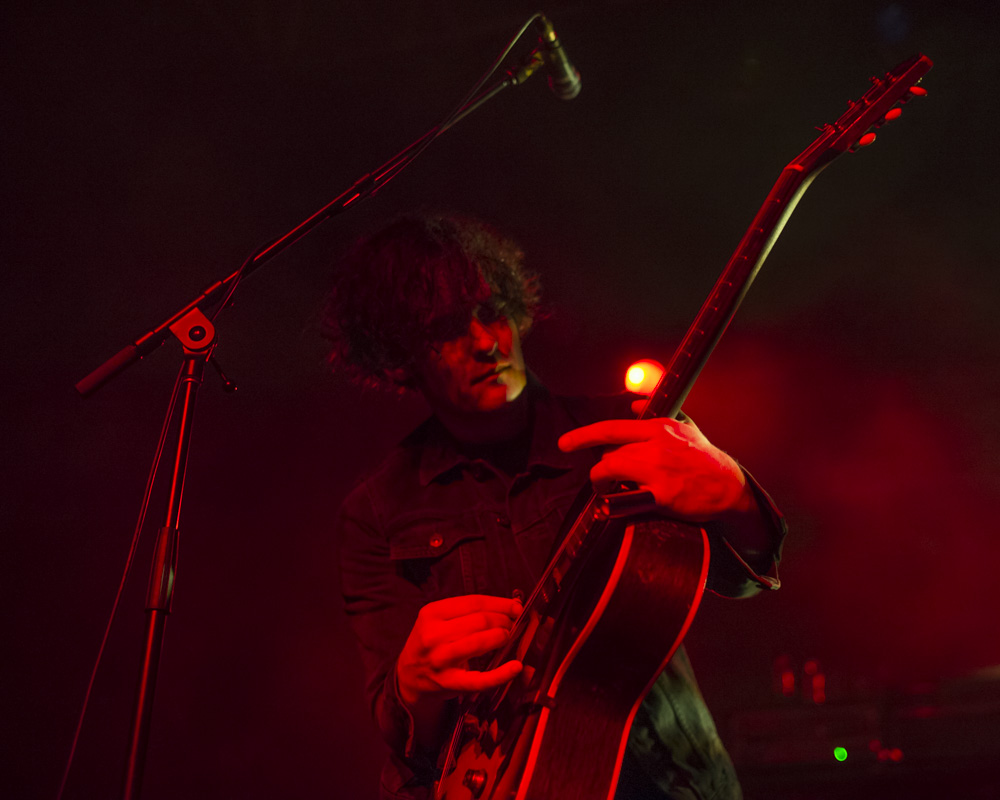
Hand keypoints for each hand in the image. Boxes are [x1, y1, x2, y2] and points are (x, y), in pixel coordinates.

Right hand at [396, 594, 522, 709]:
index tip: (515, 607)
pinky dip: (501, 674)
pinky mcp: (449, 682)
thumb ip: (467, 611)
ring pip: (480, 642)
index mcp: (432, 613)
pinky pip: (480, 679)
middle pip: (480, 621)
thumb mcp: (436, 620)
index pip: (474, 602)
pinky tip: (515, 667)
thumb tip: (510, 605)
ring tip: (507, 637)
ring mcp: (440, 659)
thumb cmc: (430, 643)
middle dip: (503, 620)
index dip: (500, 603)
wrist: (407, 676)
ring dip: (501, 637)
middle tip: (510, 624)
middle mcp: (433, 634)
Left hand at [558, 417, 751, 520]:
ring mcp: (658, 470)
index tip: (564, 443)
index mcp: (658, 428)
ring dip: (604, 482)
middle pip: (609, 454)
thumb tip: (635, 403)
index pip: (611, 428)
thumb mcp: (685, 427)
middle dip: (602, 466)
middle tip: (604, 477)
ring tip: (608, 488)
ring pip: (612, 471)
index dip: (583, 435)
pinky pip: (628, 496)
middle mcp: (655, 446)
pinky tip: (622, 501)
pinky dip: (618, 499)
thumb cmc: (705, 458)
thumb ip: (656, 415)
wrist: (729, 485)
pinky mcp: (663, 494)